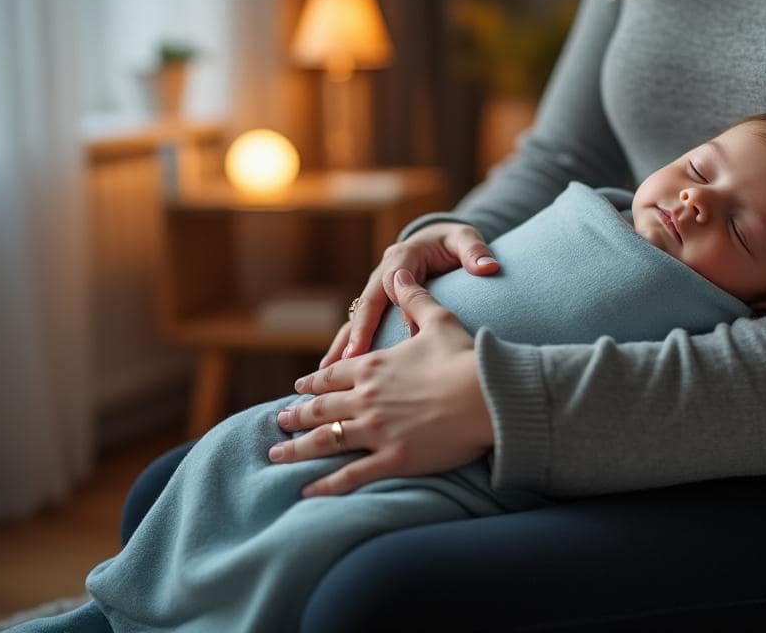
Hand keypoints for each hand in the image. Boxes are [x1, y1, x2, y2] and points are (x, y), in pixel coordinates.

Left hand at [271, 270, 495, 496]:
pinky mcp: (392, 459)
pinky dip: (325, 484)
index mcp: (373, 367)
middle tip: (278, 420)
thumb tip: (398, 272)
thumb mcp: (439, 319)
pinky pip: (350, 475)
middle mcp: (366, 398)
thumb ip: (414, 296)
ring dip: (296, 448)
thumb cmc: (466, 358)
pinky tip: (306, 491)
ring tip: (276, 454)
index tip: (298, 389)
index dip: (312, 383)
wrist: (489, 396)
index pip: (332, 376)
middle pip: (320, 408)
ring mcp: (376, 431)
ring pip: (325, 441)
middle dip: (295, 415)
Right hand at [320, 222, 498, 368]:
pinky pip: (358, 327)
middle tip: (348, 361)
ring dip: (342, 345)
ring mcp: (377, 291)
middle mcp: (383, 274)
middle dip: (356, 333)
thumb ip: (475, 251)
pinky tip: (334, 373)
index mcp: (402, 257)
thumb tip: (488, 266)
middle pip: (366, 304)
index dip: (388, 311)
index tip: (396, 335)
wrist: (438, 241)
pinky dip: (347, 348)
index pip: (390, 284)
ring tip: (327, 373)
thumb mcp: (465, 239)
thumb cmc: (452, 243)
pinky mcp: (377, 306)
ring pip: (355, 319)